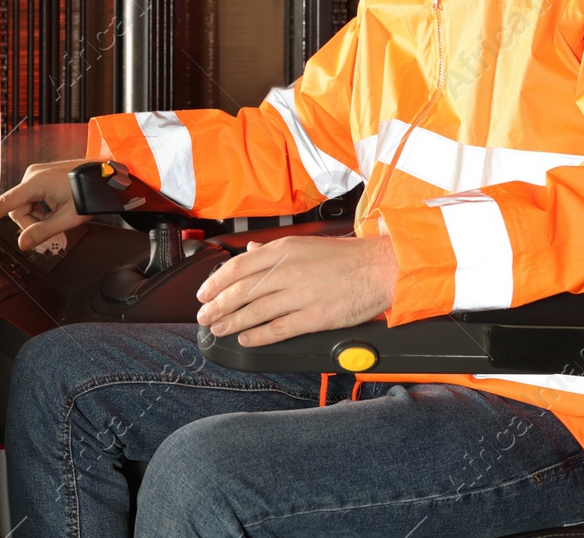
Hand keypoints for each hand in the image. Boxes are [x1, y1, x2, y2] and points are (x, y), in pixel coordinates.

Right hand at [0, 158, 92, 250]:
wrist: (106, 177)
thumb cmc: (91, 193)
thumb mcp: (68, 218)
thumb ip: (43, 232)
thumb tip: (23, 244)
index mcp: (36, 182)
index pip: (6, 202)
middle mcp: (33, 175)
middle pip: (18, 208)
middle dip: (31, 222)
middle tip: (52, 228)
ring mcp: (37, 174)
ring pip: (26, 205)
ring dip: (38, 216)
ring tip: (59, 216)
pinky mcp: (42, 177)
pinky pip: (33, 198)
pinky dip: (42, 208)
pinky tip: (57, 209)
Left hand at [194, 235, 397, 346]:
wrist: (379, 268)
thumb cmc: (345, 257)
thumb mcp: (304, 244)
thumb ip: (272, 252)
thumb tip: (248, 252)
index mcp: (284, 250)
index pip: (238, 266)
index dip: (216, 282)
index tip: (204, 293)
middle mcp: (288, 270)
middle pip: (241, 290)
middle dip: (217, 305)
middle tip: (205, 316)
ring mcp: (301, 295)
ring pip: (255, 311)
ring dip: (232, 322)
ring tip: (220, 329)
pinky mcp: (315, 317)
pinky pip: (279, 329)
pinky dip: (258, 336)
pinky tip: (246, 339)